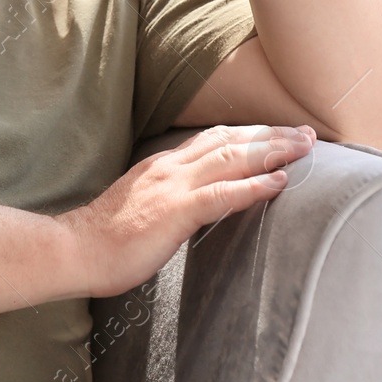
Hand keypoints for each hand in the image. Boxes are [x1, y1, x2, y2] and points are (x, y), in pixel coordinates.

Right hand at [57, 124, 315, 297]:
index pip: (214, 139)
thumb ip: (169, 198)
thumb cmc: (105, 238)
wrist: (75, 249)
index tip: (279, 133)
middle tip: (306, 133)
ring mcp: (173, 187)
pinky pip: (222, 194)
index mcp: (163, 165)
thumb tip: (196, 203)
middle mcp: (171, 167)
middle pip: (230, 140)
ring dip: (272, 150)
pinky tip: (280, 181)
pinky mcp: (175, 212)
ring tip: (303, 148)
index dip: (250, 134)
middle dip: (271, 135)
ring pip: (232, 158)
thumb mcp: (142, 206)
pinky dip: (254, 185)